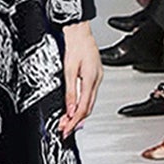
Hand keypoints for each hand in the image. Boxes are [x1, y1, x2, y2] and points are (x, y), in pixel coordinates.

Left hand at [58, 21, 102, 137]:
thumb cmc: (75, 46)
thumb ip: (70, 92)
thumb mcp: (69, 70)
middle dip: (77, 121)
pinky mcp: (94, 76)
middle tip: (66, 130)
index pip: (83, 107)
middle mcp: (96, 81)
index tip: (66, 129)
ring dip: (79, 114)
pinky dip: (82, 105)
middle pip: (88, 108)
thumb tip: (70, 109)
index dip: (75, 121)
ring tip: (68, 123)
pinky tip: (76, 109)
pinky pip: (89, 95)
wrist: (80, 33)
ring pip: (89, 103)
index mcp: (91, 80)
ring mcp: (97, 79)